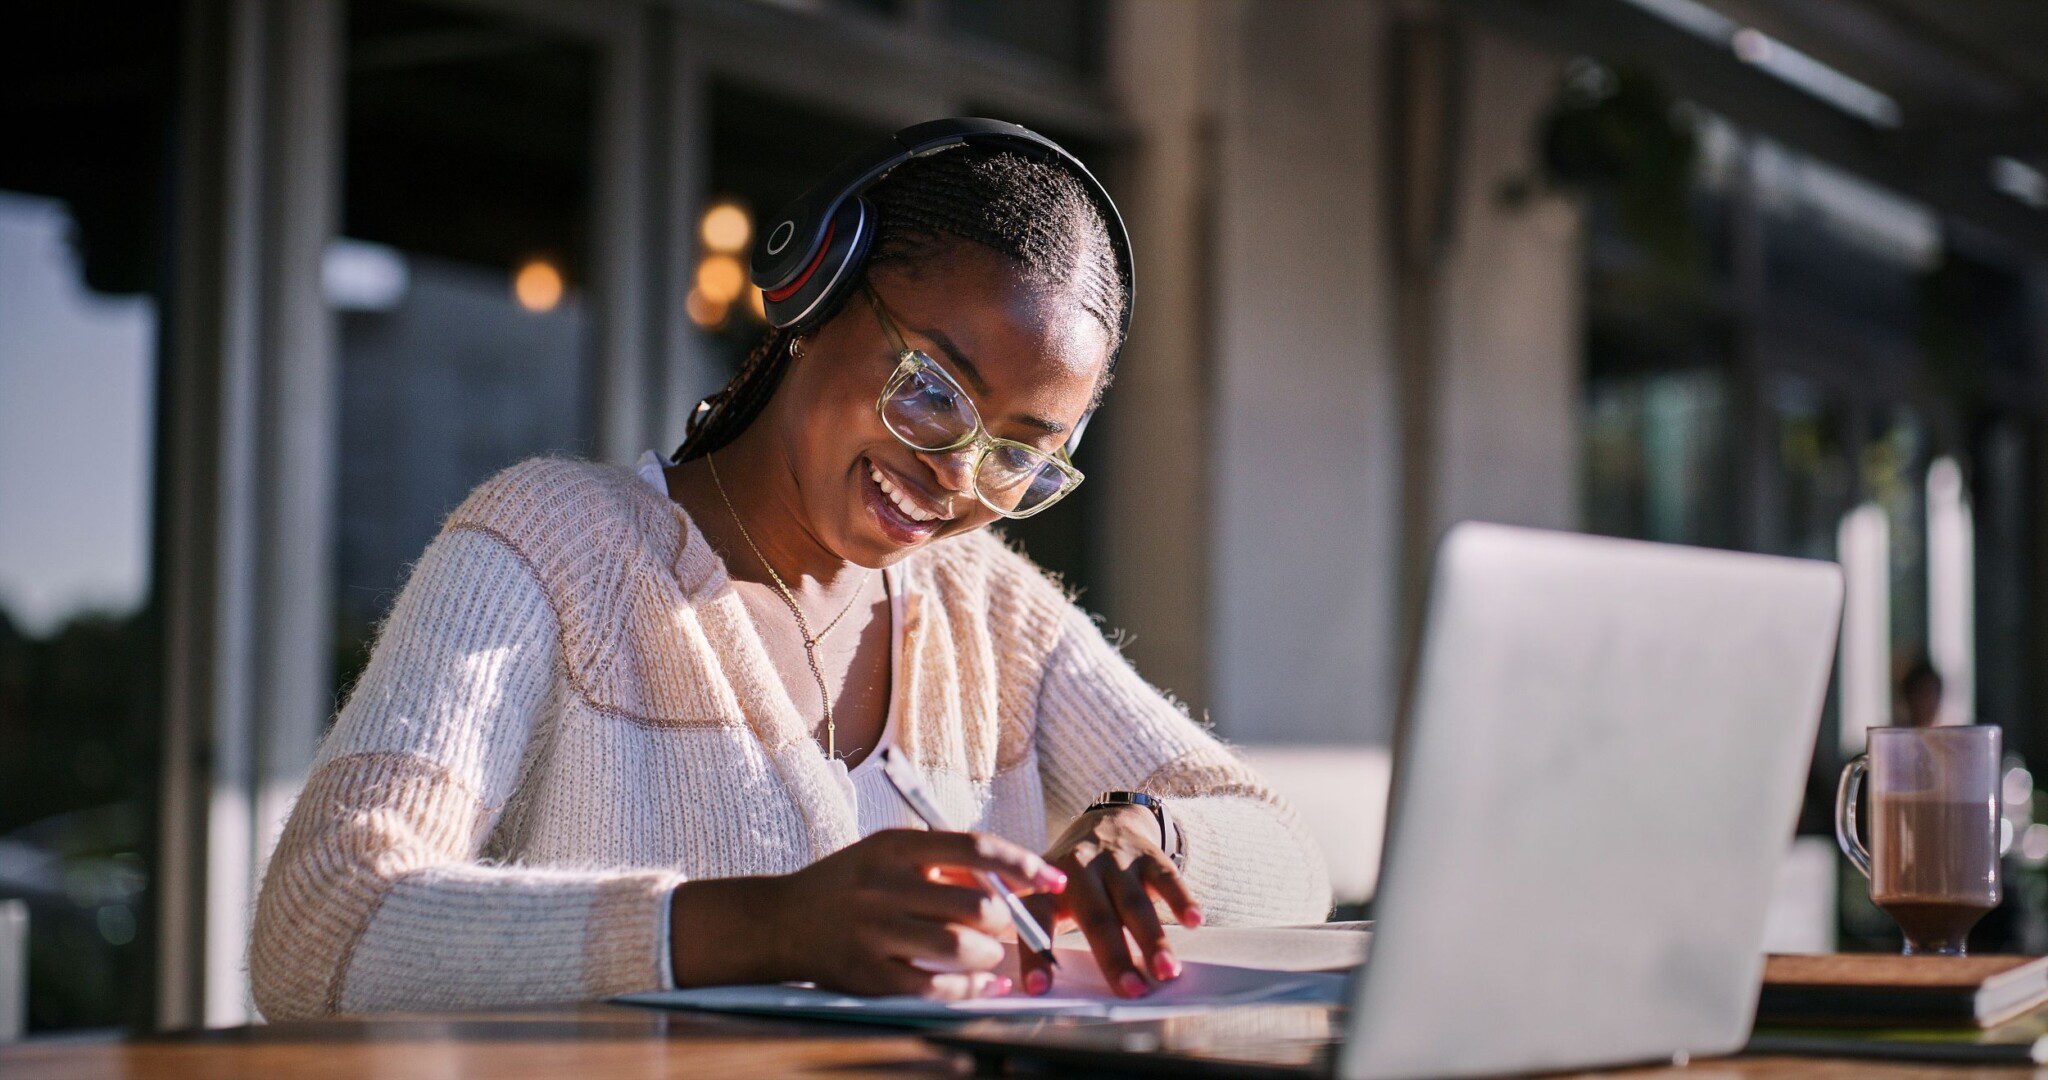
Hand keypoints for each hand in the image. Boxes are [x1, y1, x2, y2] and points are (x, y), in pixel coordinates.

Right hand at [670, 828, 1066, 1000]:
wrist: (780, 921)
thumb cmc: (851, 884)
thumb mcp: (887, 854)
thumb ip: (943, 863)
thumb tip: (1014, 883)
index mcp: (893, 846)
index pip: (973, 847)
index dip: (1022, 864)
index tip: (1053, 879)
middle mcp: (883, 887)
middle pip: (975, 905)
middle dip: (1007, 922)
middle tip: (1010, 927)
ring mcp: (874, 934)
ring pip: (962, 949)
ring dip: (990, 956)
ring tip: (990, 955)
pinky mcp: (869, 977)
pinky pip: (937, 988)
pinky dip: (972, 989)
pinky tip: (984, 985)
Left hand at [1020, 805, 1201, 998]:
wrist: (1106, 822)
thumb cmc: (1072, 882)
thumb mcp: (1047, 898)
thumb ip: (1044, 935)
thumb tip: (1039, 990)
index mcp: (1046, 887)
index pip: (1036, 922)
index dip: (1034, 955)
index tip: (1037, 990)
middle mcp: (1078, 869)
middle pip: (1096, 918)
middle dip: (1114, 957)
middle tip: (1131, 991)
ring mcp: (1115, 861)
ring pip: (1134, 903)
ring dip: (1152, 939)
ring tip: (1167, 972)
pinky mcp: (1148, 855)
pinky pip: (1167, 878)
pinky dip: (1181, 899)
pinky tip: (1194, 921)